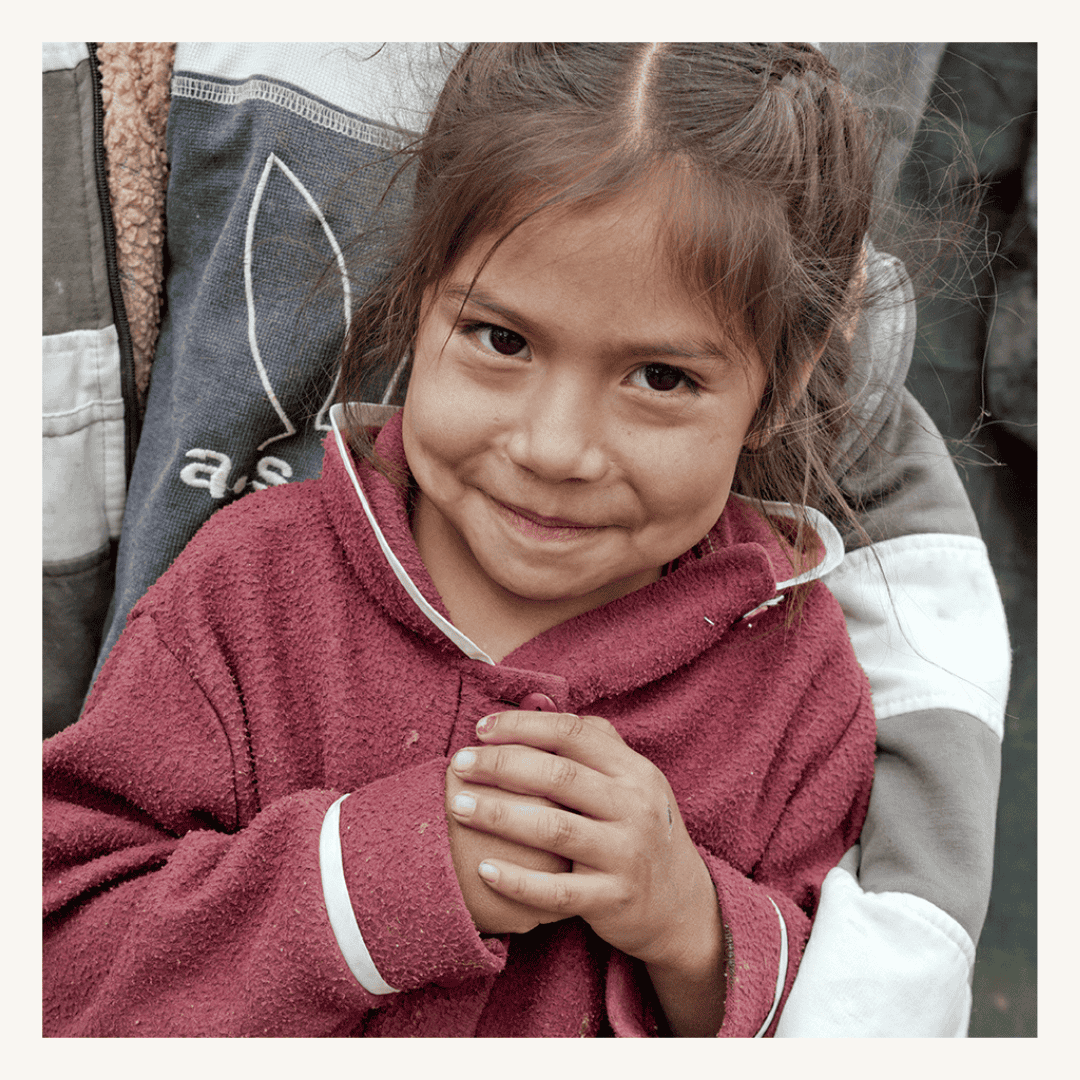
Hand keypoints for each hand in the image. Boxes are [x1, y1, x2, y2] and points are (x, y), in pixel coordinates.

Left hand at [447, 711, 720, 971]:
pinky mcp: (613, 899)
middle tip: (459, 764)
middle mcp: (634, 807)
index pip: (574, 733)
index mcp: (634, 771)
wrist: (683, 904)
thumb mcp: (634, 782)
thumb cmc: (640, 830)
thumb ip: (595, 744)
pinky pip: (556, 891)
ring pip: (554, 828)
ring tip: (459, 806)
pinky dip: (517, 880)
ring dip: (499, 814)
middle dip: (501, 765)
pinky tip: (483, 869)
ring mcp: (626, 854)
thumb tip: (539, 706)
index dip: (523, 726)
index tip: (481, 730)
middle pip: (558, 775)